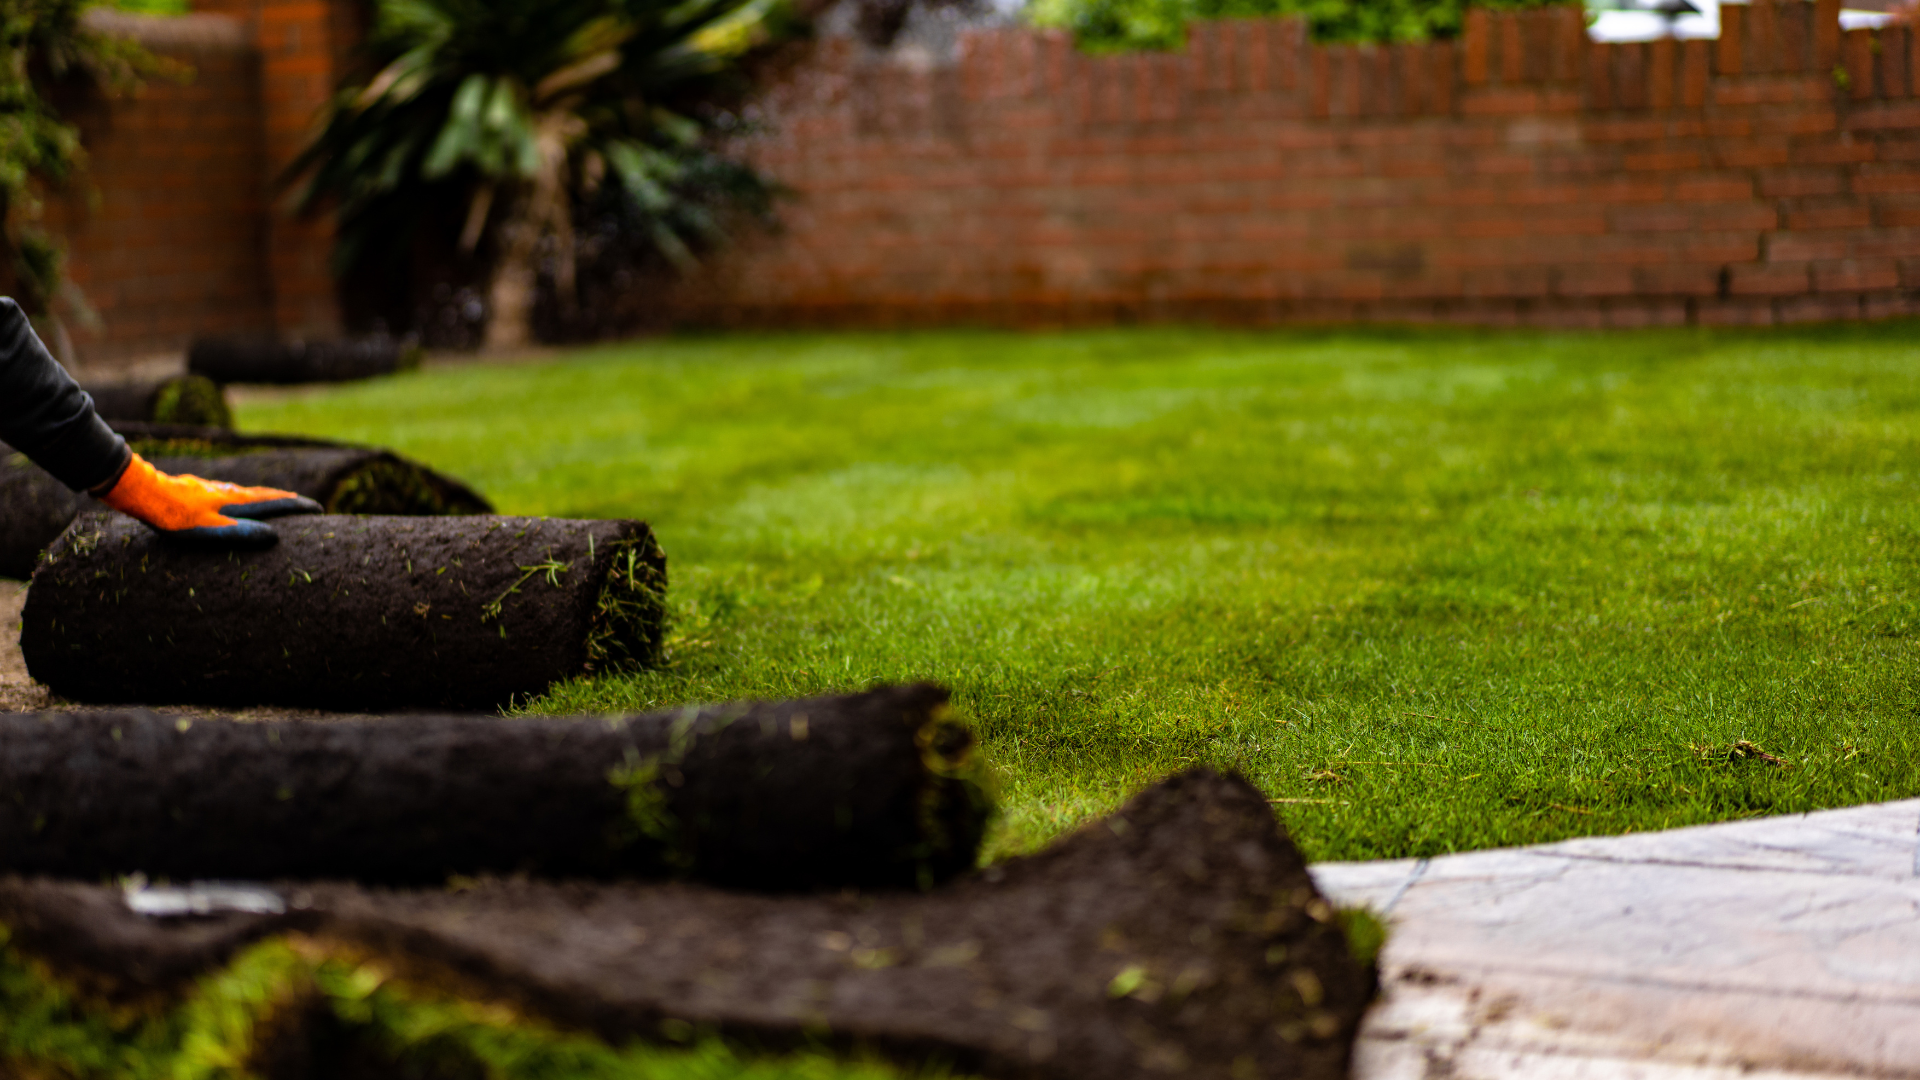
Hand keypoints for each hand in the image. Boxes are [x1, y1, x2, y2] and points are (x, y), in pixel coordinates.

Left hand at [97, 453, 321, 544]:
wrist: (146, 493)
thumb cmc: (177, 518)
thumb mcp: (211, 530)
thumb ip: (242, 533)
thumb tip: (275, 536)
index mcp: (238, 502)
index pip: (277, 503)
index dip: (299, 507)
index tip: (319, 509)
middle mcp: (230, 492)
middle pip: (266, 495)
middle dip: (288, 500)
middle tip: (305, 503)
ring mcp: (215, 489)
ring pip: (249, 492)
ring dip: (268, 497)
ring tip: (278, 500)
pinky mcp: (201, 490)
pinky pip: (233, 493)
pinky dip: (247, 496)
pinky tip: (236, 498)